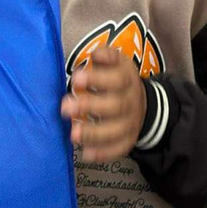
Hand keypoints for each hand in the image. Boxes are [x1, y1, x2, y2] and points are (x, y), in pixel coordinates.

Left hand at [60, 47, 146, 161]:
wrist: (141, 102)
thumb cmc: (117, 78)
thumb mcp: (116, 62)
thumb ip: (105, 56)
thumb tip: (95, 54)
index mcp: (127, 79)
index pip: (116, 79)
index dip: (97, 79)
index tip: (76, 78)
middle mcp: (131, 102)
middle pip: (115, 106)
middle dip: (89, 107)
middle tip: (65, 107)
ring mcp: (132, 122)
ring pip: (117, 131)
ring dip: (94, 133)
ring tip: (73, 134)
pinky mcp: (129, 139)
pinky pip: (119, 149)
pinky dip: (103, 153)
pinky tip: (86, 153)